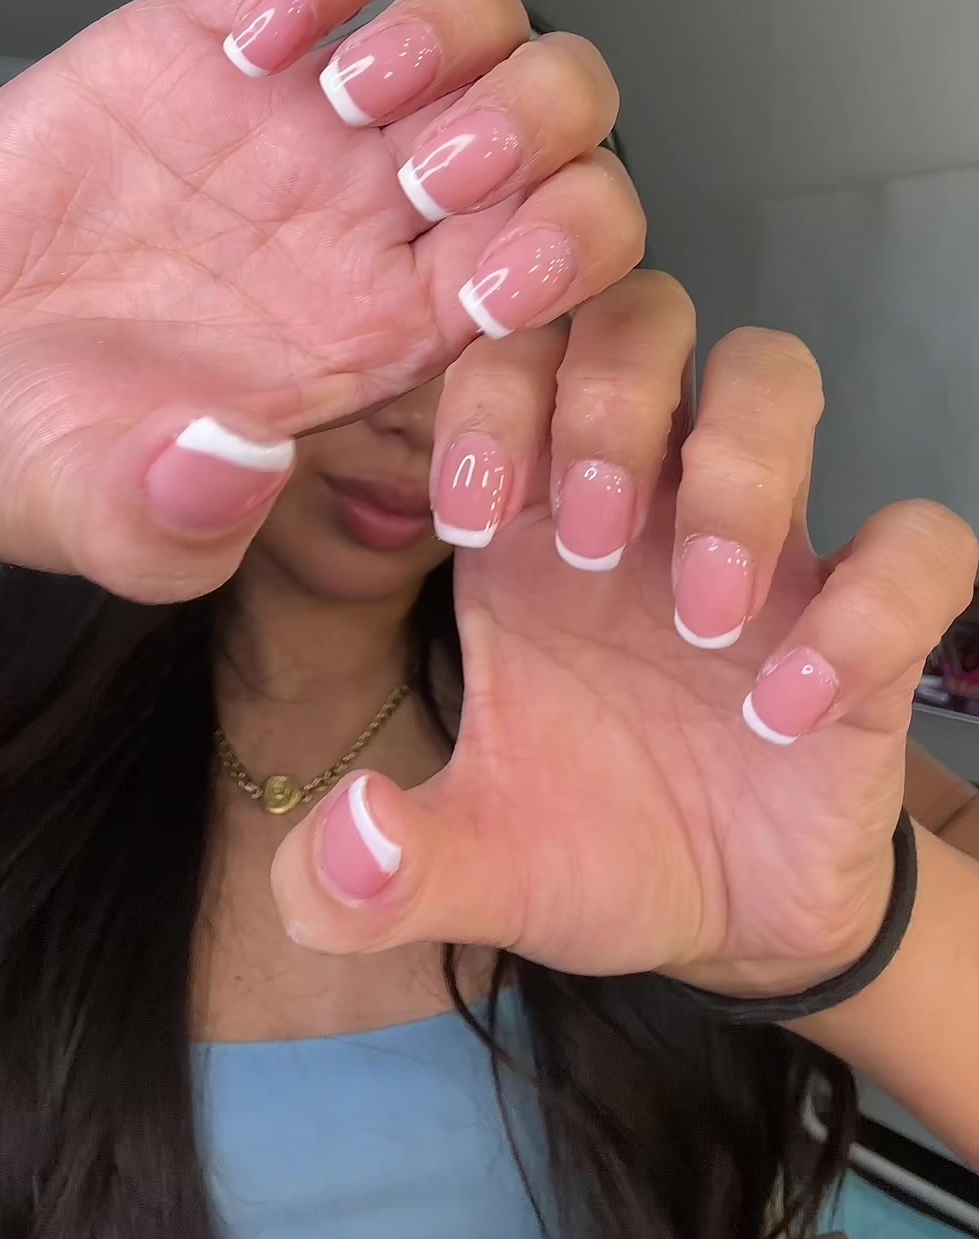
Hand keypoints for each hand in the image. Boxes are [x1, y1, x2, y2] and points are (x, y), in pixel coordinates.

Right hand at [0, 0, 638, 598]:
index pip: (564, 264)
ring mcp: (296, 120)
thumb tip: (236, 466)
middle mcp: (366, 217)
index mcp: (386, 330)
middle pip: (558, 122)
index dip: (570, 256)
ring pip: (472, 21)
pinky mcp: (206, 40)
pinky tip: (251, 44)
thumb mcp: (96, 514)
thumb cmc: (16, 444)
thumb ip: (175, 523)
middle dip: (538, 128)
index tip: (481, 285)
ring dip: (448, 37)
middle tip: (431, 171)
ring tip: (344, 96)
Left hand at [273, 275, 977, 995]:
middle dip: (609, 399)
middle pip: (642, 316)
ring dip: (733, 473)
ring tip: (700, 617)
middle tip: (586, 548)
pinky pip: (915, 542)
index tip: (468, 515)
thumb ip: (379, 873)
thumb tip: (324, 869)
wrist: (726, 922)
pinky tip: (789, 709)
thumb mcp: (476, 865)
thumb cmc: (592, 844)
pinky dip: (868, 607)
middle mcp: (645, 499)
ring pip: (773, 376)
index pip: (510, 356)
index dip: (488, 393)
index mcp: (531, 520)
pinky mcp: (872, 620)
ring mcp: (767, 544)